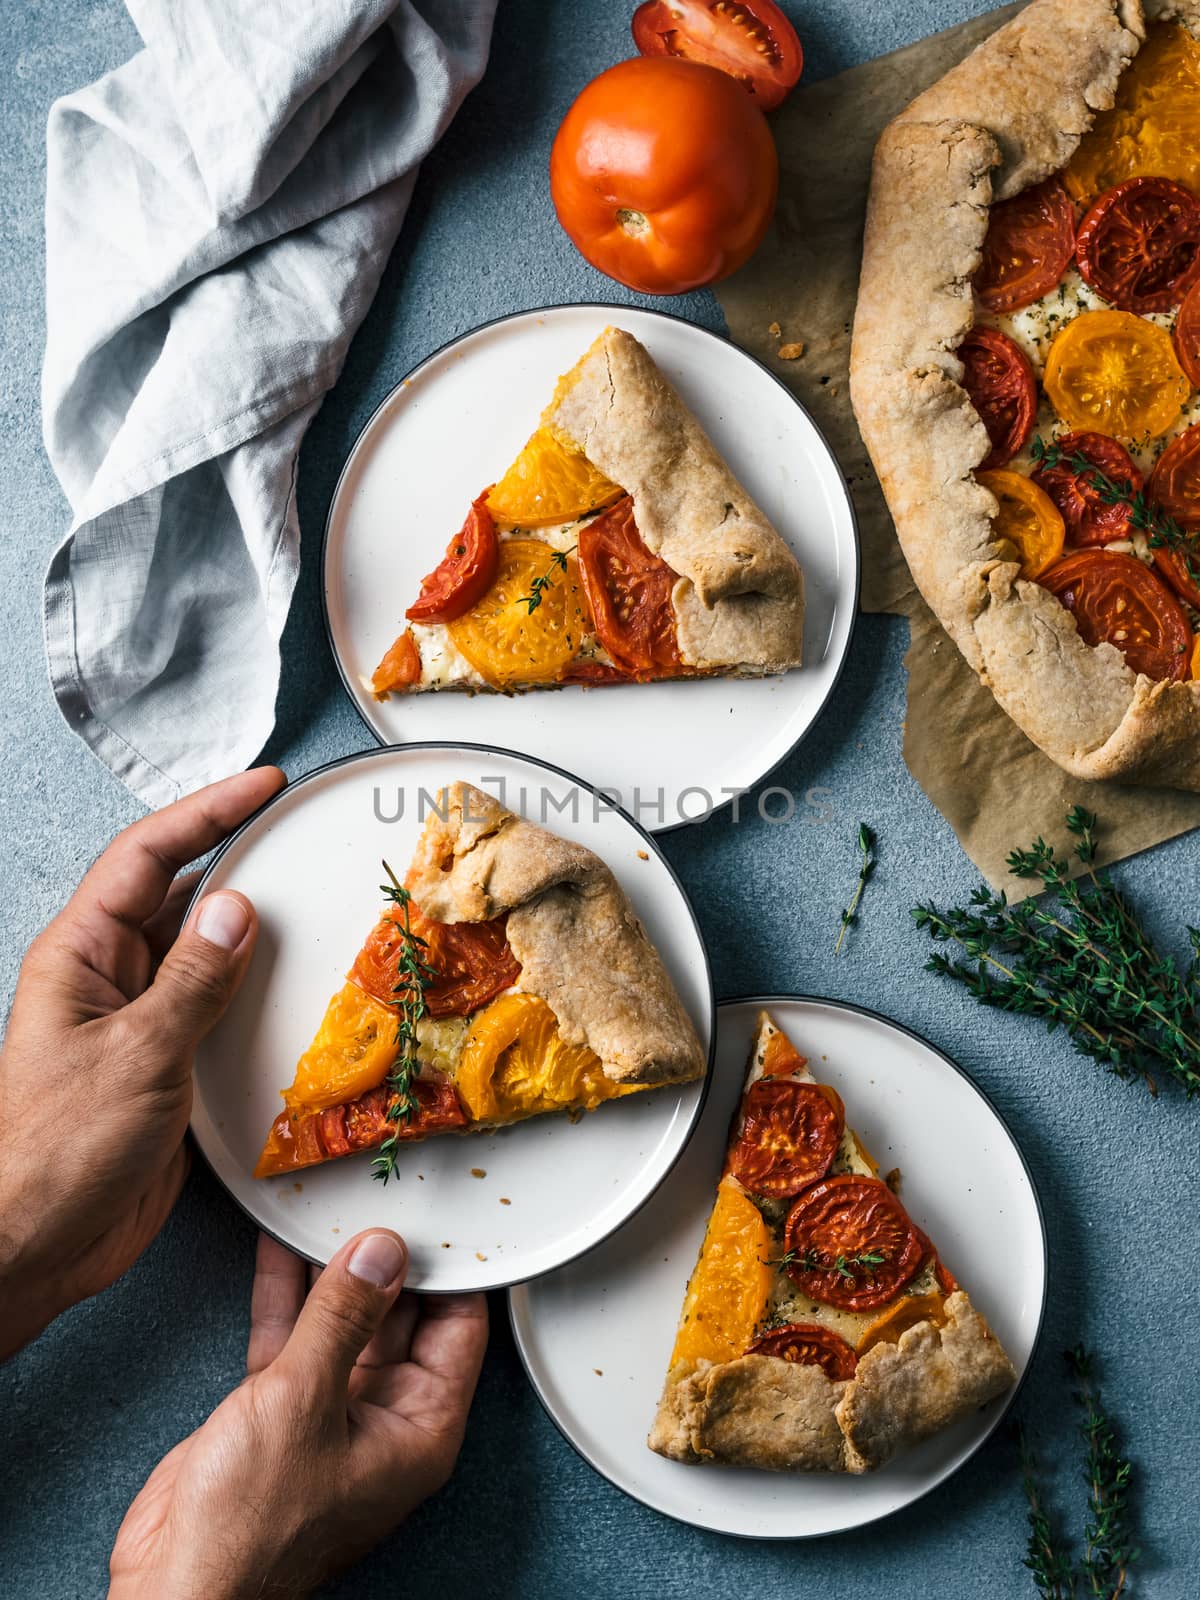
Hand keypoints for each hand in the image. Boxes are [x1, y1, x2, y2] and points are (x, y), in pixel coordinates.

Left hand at [0, 766, 285, 1356]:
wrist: (38, 1245)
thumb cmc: (58, 1149)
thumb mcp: (136, 1055)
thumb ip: (192, 980)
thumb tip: (237, 909)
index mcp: (82, 955)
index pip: (146, 857)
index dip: (205, 813)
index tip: (262, 787)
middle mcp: (109, 977)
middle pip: (177, 894)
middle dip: (236, 860)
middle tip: (300, 837)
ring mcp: (138, 1020)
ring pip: (202, 952)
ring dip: (252, 930)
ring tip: (313, 906)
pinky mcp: (166, 1065)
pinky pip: (217, 1007)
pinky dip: (256, 992)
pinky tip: (296, 991)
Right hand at [110, 1230, 488, 1599]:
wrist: (177, 1585)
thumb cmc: (251, 1530)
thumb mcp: (304, 1401)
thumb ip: (342, 1318)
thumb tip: (381, 1254)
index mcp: (419, 1428)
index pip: (458, 1328)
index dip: (452, 1269)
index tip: (442, 1215)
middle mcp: (383, 1418)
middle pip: (399, 1316)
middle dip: (386, 1259)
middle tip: (381, 1195)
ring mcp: (330, 1412)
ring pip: (342, 1319)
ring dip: (331, 1268)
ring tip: (329, 1204)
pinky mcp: (280, 1409)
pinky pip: (294, 1335)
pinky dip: (287, 1292)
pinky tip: (280, 1246)